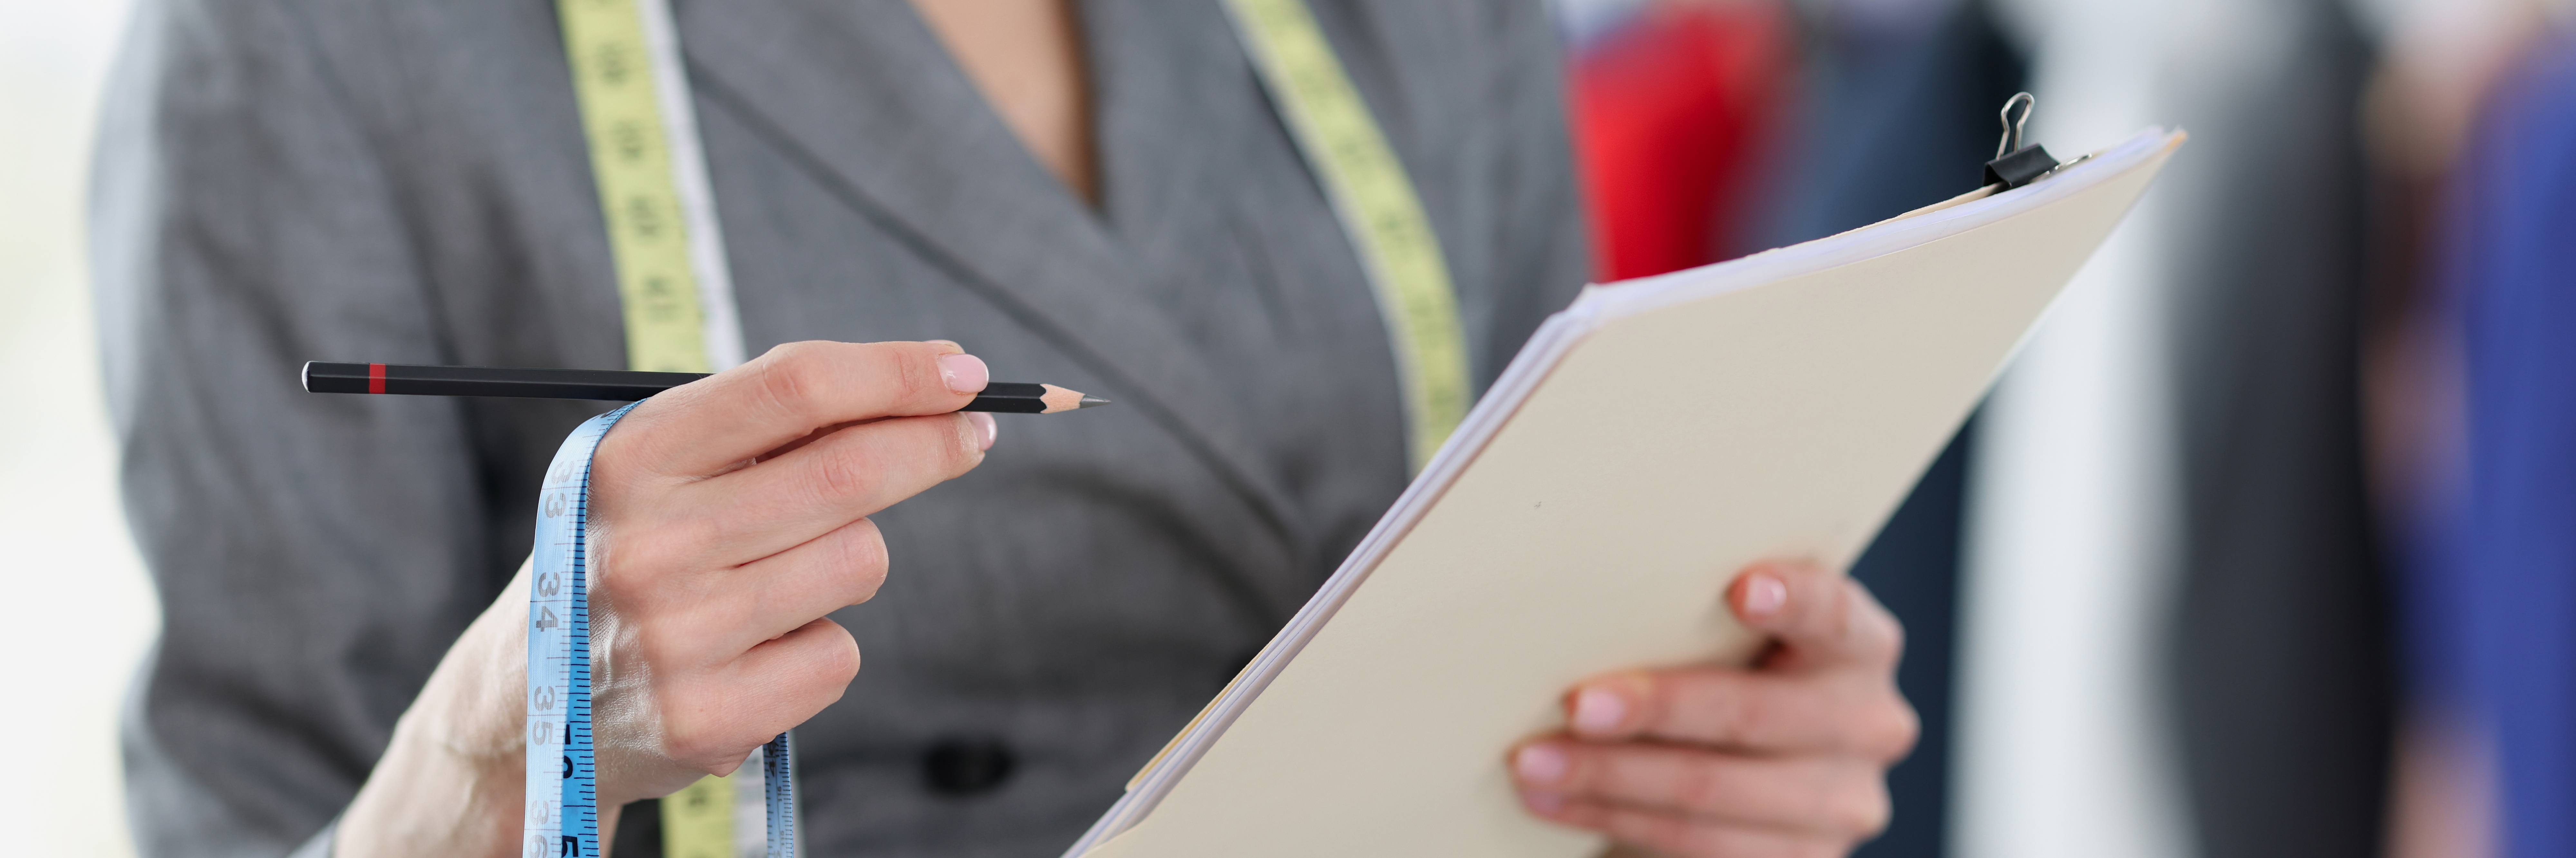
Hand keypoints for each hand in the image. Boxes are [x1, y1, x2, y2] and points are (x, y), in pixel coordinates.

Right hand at [336, 340, 995, 855]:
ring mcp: (680, 636)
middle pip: (851, 472)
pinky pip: (838, 655)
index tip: (966, 372)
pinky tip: (757, 653)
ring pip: (860, 560)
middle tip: (973, 434)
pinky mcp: (710, 718)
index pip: (796, 386)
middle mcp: (652, 543)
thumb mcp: (661, 468)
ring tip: (780, 578)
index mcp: (634, 457)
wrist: (526, 703)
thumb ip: (771, 422)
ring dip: (853, 559)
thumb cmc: (629, 554)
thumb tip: (932, 381)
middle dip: (935, 443)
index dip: (896, 373)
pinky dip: (819, 648)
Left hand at [1509, 561, 1916, 856]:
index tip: (1741, 589)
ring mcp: (1842, 802)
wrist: (1752, 773)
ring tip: (1533, 763)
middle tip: (1575, 704)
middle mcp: (1868, 723)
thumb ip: (1701, 621)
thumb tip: (1584, 607)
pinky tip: (1557, 802)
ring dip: (1609, 778)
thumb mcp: (1735, 641)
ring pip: (1711, 791)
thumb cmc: (1729, 677)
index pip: (1833, 614)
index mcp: (1859, 646)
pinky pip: (1695, 844)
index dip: (1793, 601)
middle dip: (1654, 708)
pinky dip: (1612, 818)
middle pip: (1752, 713)